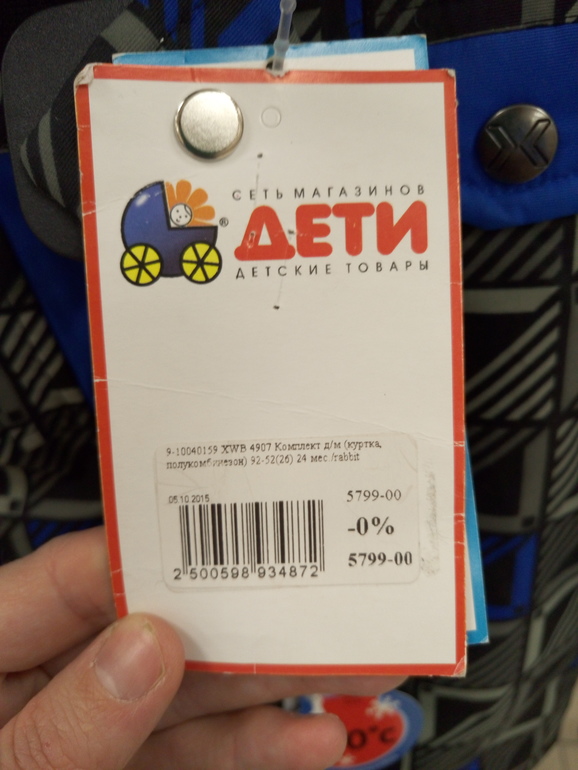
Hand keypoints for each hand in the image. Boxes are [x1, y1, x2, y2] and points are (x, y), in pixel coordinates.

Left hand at [0, 527, 403, 769]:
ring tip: (337, 681)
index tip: (243, 543)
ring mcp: (83, 728)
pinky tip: (297, 746)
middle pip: (149, 631)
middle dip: (237, 625)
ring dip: (261, 695)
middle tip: (318, 613)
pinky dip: (241, 751)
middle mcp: (38, 677)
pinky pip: (182, 755)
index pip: (78, 574)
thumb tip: (145, 648)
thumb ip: (59, 728)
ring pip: (180, 697)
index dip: (161, 555)